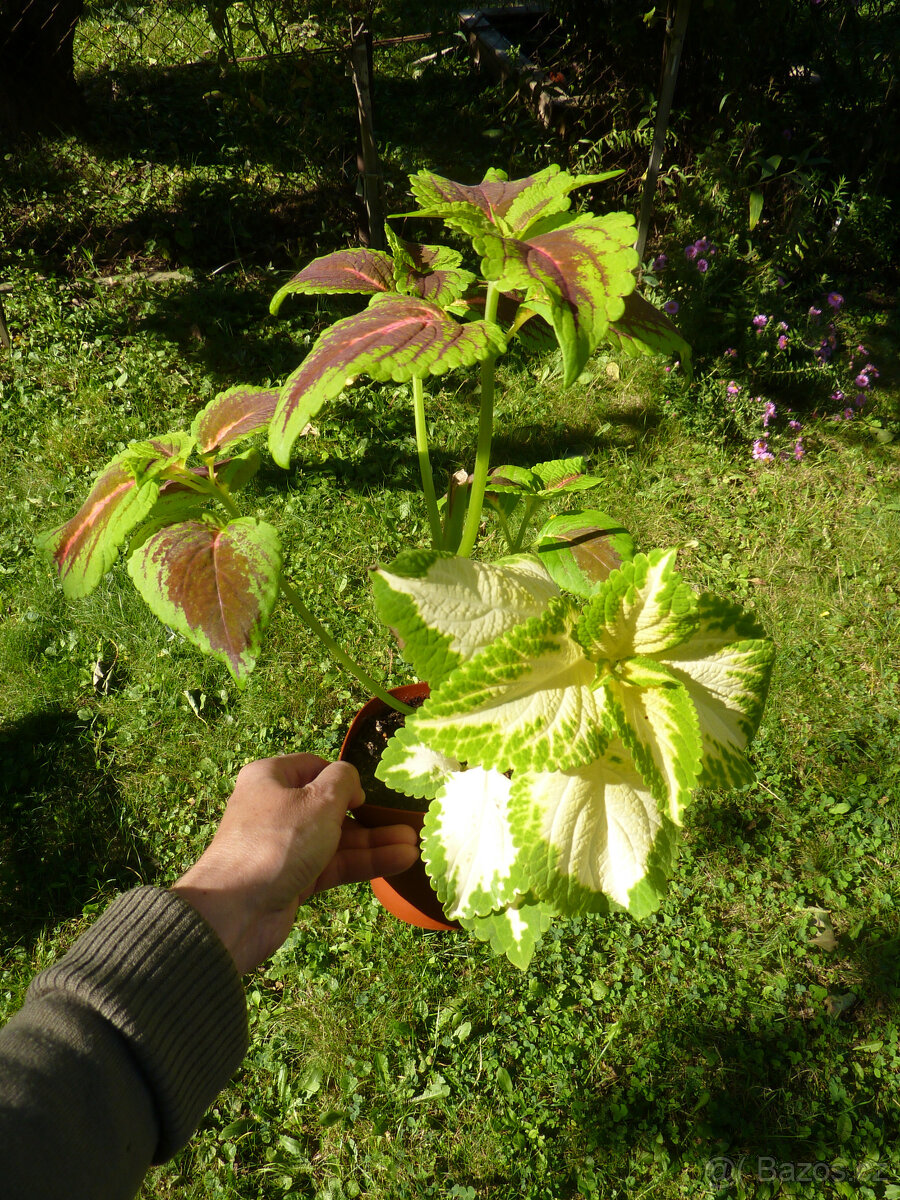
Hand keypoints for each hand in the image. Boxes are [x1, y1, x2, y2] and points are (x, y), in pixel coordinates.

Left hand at [171, 754, 419, 973]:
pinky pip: (335, 864)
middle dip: (369, 816)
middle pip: (330, 806)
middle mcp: (276, 808)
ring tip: (414, 844)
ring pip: (337, 838)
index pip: (314, 767)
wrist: (237, 910)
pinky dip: (364, 861)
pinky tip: (400, 861)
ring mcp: (286, 846)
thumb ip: (344, 781)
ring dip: (374, 841)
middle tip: (406, 823)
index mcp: (270, 777)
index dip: (342, 778)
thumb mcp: (319, 800)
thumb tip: (351, 782)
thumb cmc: (278, 841)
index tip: (364, 795)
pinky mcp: (294, 878)